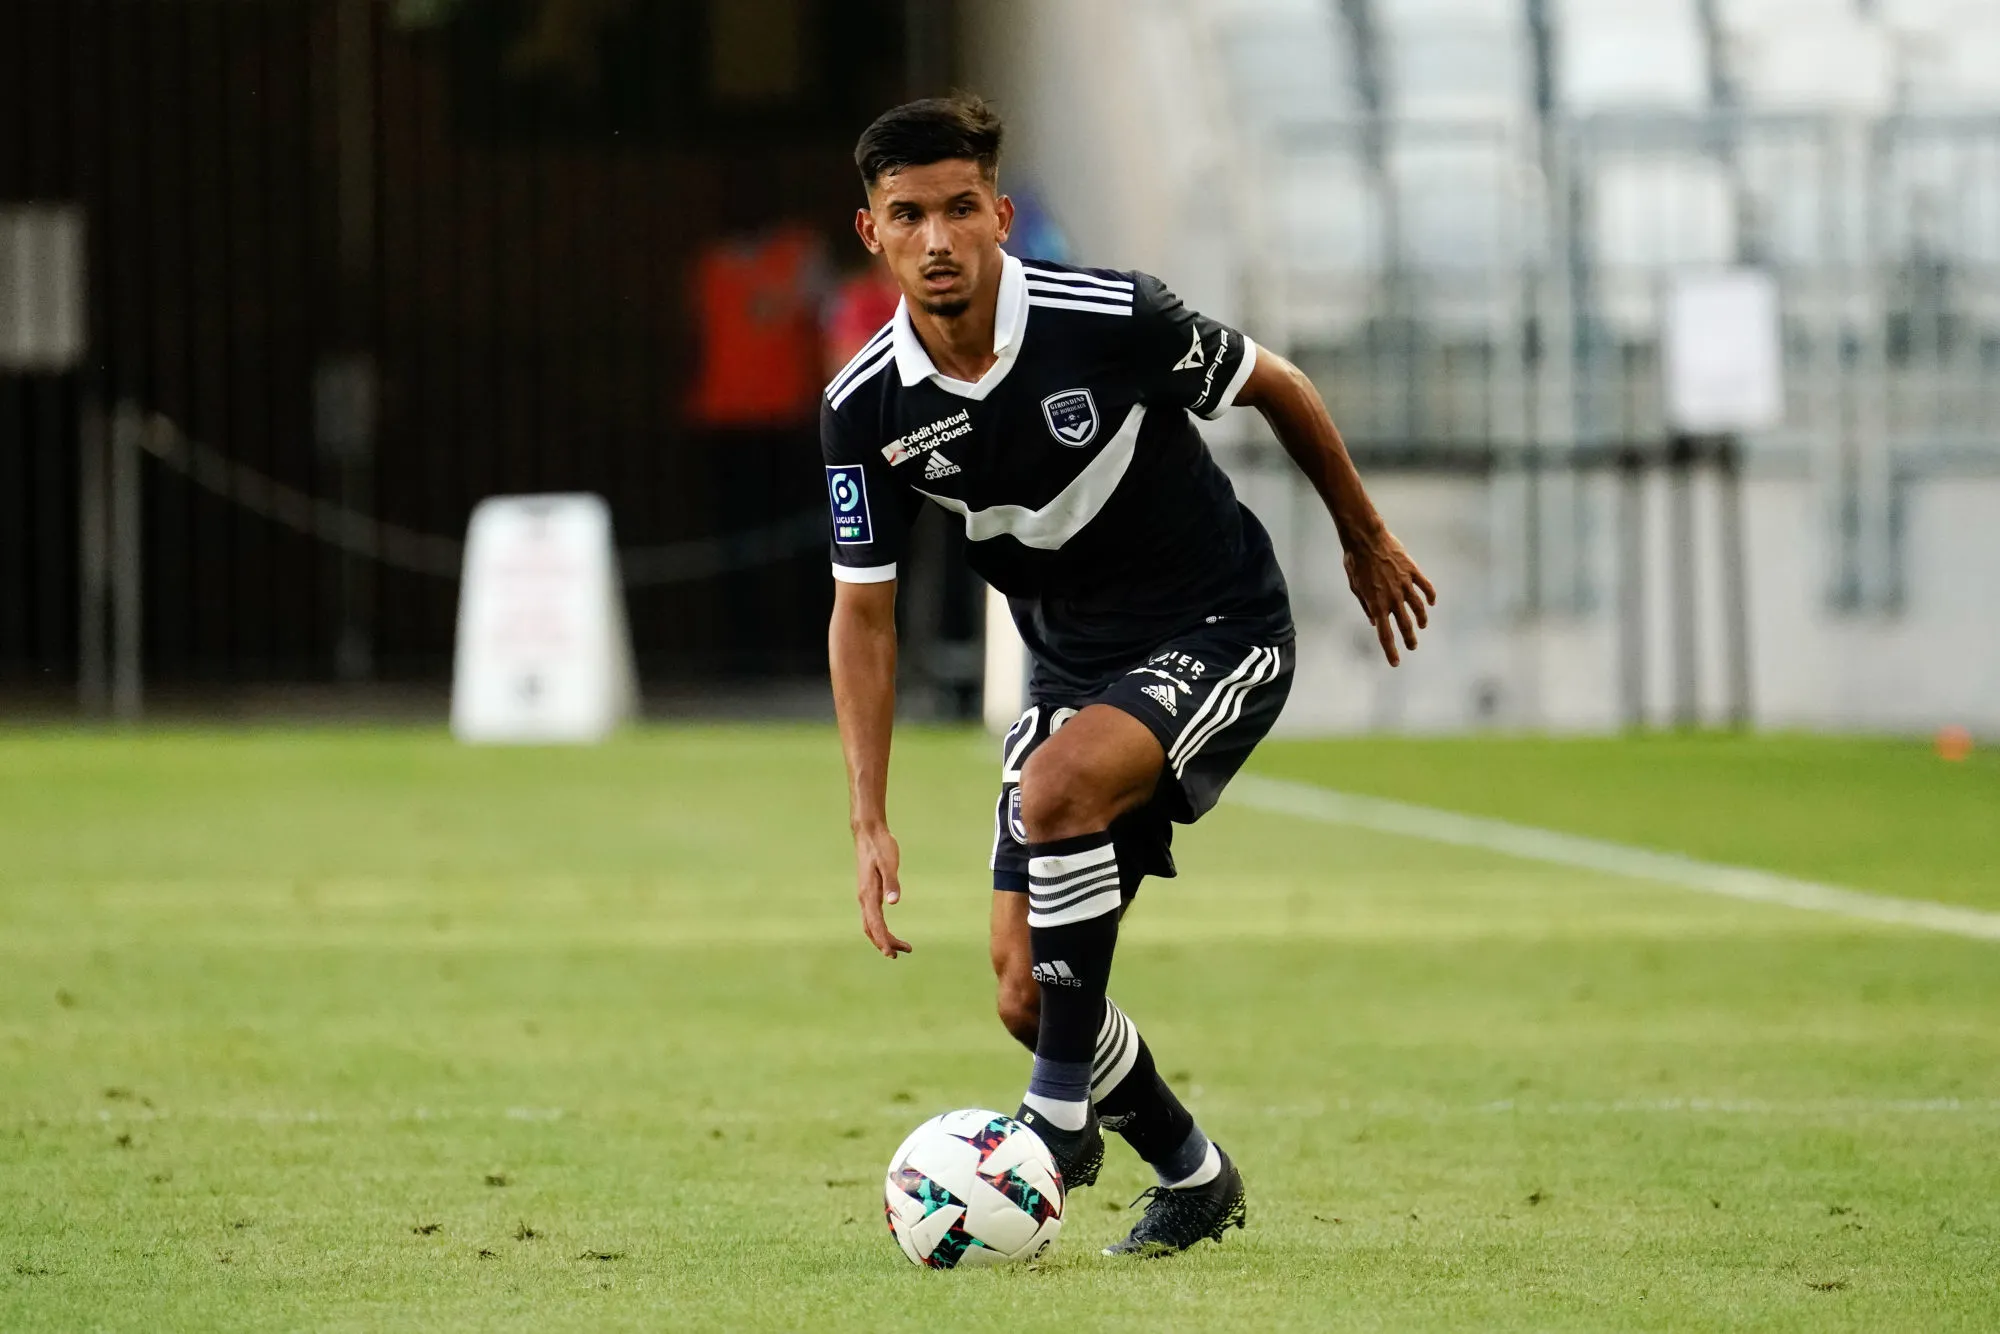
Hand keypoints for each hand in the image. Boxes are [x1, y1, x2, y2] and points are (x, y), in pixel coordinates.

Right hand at [852, 823, 911, 958]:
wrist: (869, 833)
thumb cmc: (881, 847)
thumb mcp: (889, 863)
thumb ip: (892, 883)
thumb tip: (894, 903)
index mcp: (868, 894)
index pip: (876, 924)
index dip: (883, 940)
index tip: (892, 954)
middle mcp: (864, 898)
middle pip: (872, 929)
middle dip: (885, 943)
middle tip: (902, 953)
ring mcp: (864, 895)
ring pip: (871, 924)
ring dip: (883, 937)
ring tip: (900, 947)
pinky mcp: (868, 891)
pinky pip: (871, 916)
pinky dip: (880, 927)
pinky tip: (889, 930)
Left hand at [1343, 530, 1436, 666]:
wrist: (1365, 538)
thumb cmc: (1355, 562)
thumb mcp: (1355, 587)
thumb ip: (1366, 605)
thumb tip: (1373, 621)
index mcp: (1376, 604)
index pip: (1385, 635)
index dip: (1391, 651)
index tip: (1396, 662)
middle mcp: (1393, 598)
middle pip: (1404, 625)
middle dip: (1409, 639)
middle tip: (1413, 647)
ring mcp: (1404, 585)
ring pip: (1418, 608)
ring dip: (1421, 620)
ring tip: (1422, 626)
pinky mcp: (1412, 571)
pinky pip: (1426, 587)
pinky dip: (1430, 596)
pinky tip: (1432, 603)